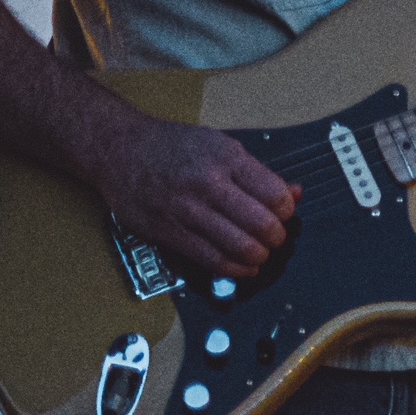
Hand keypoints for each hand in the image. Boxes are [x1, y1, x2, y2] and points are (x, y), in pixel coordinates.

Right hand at [91, 113, 297, 277]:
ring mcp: (186, 209)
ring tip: (261, 254)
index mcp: (227, 158)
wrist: (119, 149)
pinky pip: (210, 258)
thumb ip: (258, 173)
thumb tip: (296, 194)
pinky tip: (243, 267)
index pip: (275, 195)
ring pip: (239, 245)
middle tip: (275, 239)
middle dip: (276, 237)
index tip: (284, 215)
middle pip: (261, 224)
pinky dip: (235, 269)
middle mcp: (207, 184)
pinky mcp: (167, 231)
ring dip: (259, 256)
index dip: (287, 211)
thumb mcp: (221, 146)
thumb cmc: (174, 146)